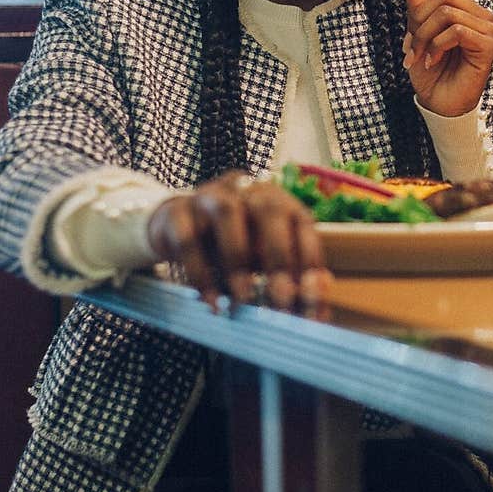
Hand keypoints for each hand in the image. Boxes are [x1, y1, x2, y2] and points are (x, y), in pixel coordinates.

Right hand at [146, 170, 331, 310]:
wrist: (173, 229)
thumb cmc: (230, 246)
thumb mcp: (262, 260)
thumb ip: (290, 277)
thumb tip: (319, 302)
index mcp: (275, 199)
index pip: (301, 222)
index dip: (309, 258)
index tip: (310, 296)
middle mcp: (244, 189)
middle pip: (268, 208)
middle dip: (278, 257)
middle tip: (280, 300)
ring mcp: (209, 195)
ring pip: (227, 214)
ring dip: (238, 260)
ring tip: (242, 299)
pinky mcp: (176, 210)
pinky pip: (189, 237)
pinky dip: (201, 273)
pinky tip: (211, 301)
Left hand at [396, 0, 492, 116]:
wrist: (438, 102)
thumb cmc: (430, 69)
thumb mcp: (416, 32)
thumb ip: (415, 4)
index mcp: (462, 6)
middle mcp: (478, 13)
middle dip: (418, 20)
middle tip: (409, 46)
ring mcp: (487, 28)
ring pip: (447, 13)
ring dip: (424, 36)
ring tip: (419, 56)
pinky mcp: (489, 45)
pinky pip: (457, 31)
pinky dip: (437, 46)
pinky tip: (432, 61)